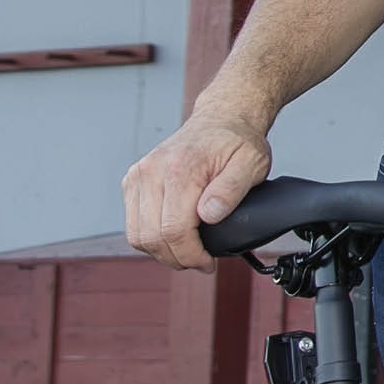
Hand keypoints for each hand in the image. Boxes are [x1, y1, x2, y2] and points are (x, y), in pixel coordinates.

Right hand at [122, 107, 274, 271]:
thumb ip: (230, 191)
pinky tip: (174, 236)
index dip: (190, 255)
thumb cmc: (237, 143)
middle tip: (200, 262)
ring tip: (188, 251)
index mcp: (180, 169)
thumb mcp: (251, 164)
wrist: (220, 120)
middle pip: (151, 238)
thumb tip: (208, 215)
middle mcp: (151, 172)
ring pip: (137, 235)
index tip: (207, 264)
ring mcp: (138, 176)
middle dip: (177, 258)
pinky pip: (133, 224)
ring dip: (161, 252)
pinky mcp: (132, 181)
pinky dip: (151, 238)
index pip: (173, 230)